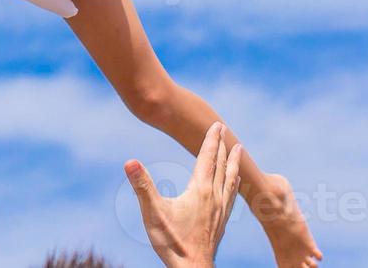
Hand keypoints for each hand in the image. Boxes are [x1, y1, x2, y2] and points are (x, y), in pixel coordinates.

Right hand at [125, 122, 241, 267]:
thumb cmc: (172, 243)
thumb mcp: (153, 213)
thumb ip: (142, 186)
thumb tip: (130, 162)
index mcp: (200, 190)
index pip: (207, 157)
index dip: (211, 140)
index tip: (216, 124)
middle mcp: (214, 196)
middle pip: (221, 165)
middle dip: (223, 146)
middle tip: (225, 129)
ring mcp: (221, 209)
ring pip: (231, 179)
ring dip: (233, 162)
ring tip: (238, 150)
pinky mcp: (222, 221)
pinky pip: (232, 195)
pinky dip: (234, 182)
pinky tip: (234, 183)